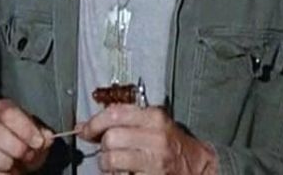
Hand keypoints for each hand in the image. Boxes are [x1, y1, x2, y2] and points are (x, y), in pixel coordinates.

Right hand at [0, 98, 53, 173]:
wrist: (14, 161)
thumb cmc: (25, 143)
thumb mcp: (37, 136)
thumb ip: (42, 134)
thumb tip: (46, 137)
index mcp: (1, 110)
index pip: (8, 113)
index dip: (25, 129)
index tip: (38, 142)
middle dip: (16, 147)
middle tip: (29, 155)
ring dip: (7, 162)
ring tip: (17, 166)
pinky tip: (10, 174)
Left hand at [78, 104, 216, 174]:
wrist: (196, 166)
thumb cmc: (169, 143)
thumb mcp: (152, 123)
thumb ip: (122, 120)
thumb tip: (86, 126)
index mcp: (154, 118)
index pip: (115, 114)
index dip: (94, 123)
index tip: (86, 130)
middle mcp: (156, 138)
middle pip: (110, 138)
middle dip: (103, 146)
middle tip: (108, 149)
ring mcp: (155, 161)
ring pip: (111, 160)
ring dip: (107, 164)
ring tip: (116, 163)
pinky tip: (125, 173)